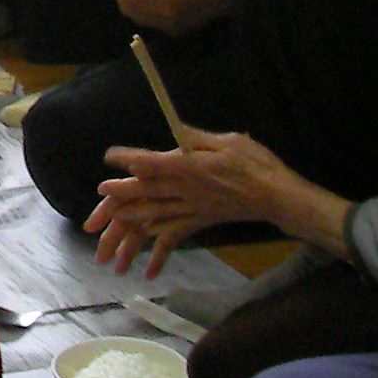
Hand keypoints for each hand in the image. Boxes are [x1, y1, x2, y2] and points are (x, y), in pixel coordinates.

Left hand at [86, 126, 294, 274]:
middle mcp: (189, 190)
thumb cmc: (256, 163)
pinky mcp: (202, 220)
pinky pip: (176, 233)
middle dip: (122, 193)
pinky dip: (159, 243)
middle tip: (100, 192)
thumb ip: (196, 138)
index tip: (111, 156)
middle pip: (149, 192)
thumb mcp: (227, 141)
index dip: (130, 159)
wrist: (278, 197)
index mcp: (192, 167)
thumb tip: (173, 128)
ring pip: (157, 215)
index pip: (154, 163)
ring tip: (109, 223)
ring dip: (131, 220)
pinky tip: (145, 249)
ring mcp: (194, 209)